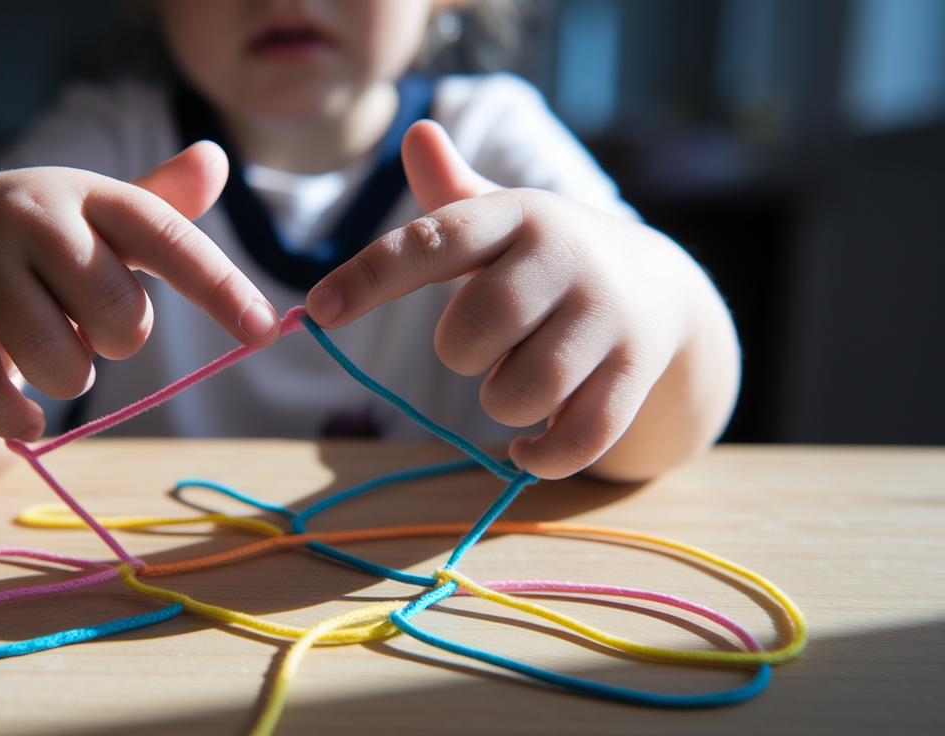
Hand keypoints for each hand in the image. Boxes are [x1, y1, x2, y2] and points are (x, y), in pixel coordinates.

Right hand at [0, 142, 279, 440]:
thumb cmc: (48, 234)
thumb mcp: (102, 213)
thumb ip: (161, 202)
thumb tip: (216, 159)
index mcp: (89, 194)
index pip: (167, 238)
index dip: (219, 287)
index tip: (265, 330)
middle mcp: (32, 218)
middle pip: (120, 314)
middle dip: (123, 339)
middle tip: (93, 324)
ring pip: (59, 362)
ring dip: (73, 379)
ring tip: (57, 351)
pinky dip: (16, 421)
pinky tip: (28, 424)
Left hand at [307, 121, 724, 478]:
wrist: (662, 289)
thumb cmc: (547, 258)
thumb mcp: (502, 220)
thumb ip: (450, 194)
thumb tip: (416, 132)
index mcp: (516, 216)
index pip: (432, 241)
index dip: (369, 277)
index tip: (316, 311)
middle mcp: (564, 257)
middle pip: (471, 332)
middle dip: (460, 354)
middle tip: (484, 343)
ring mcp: (606, 316)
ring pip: (518, 391)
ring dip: (502, 401)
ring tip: (519, 379)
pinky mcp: (635, 372)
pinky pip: (576, 437)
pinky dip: (541, 456)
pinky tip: (528, 449)